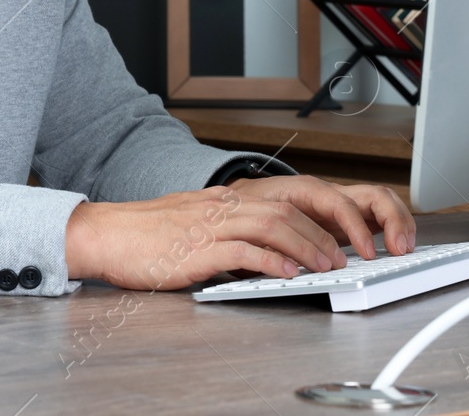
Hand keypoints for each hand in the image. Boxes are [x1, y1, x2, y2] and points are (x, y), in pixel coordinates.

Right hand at [63, 176, 414, 290]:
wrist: (108, 234)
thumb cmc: (154, 235)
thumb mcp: (206, 224)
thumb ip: (245, 229)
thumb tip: (287, 249)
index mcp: (236, 198)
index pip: (300, 195)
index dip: (336, 213)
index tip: (361, 238)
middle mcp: (229, 204)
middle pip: (295, 205)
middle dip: (332, 229)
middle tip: (354, 255)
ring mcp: (213, 223)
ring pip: (274, 224)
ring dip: (309, 246)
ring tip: (330, 266)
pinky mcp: (196, 248)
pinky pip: (241, 250)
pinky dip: (270, 261)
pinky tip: (287, 274)